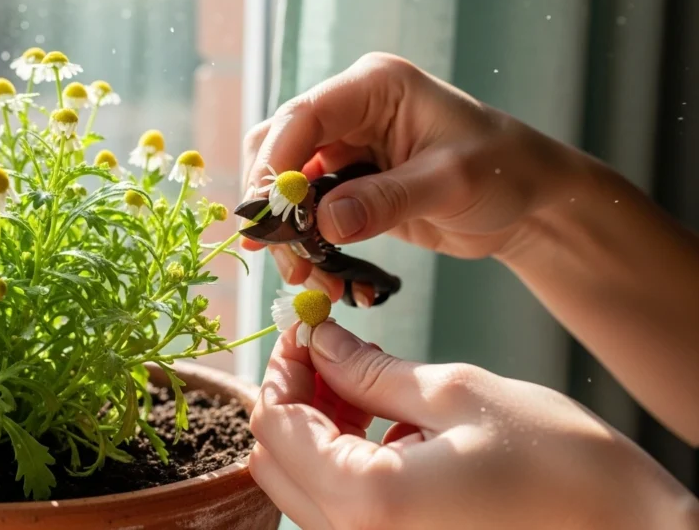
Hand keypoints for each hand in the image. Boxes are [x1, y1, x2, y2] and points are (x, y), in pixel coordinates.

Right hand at [241, 52, 588, 299]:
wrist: (530, 202)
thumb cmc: (504, 171)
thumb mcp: (450, 182)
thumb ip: (387, 200)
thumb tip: (324, 222)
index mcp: (374, 87)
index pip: (303, 116)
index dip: (275, 164)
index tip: (267, 216)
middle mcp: (352, 111)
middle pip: (280, 148)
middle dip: (274, 202)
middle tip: (278, 253)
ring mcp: (348, 149)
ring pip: (288, 185)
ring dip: (288, 230)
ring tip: (302, 274)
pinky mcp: (351, 186)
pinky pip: (310, 212)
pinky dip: (307, 243)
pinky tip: (318, 274)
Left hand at [248, 322, 697, 528]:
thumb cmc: (563, 470)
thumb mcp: (460, 395)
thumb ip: (373, 370)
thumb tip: (322, 340)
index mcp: (367, 500)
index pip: (278, 425)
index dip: (284, 368)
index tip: (305, 331)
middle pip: (276, 461)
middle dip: (295, 397)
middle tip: (331, 352)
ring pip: (304, 486)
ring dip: (317, 429)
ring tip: (364, 386)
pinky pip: (338, 510)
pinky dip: (342, 462)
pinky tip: (385, 428)